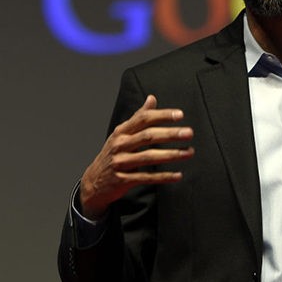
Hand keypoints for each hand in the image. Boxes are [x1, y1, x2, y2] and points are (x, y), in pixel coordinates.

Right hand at [79, 95, 193, 219]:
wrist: (93, 182)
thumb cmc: (113, 154)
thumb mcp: (121, 134)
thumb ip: (138, 117)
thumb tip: (152, 98)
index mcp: (121, 132)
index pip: (143, 119)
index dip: (161, 115)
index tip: (180, 115)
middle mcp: (119, 145)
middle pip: (148, 136)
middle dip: (170, 134)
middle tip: (189, 133)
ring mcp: (120, 163)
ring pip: (149, 157)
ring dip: (171, 155)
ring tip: (189, 152)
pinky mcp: (122, 181)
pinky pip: (146, 178)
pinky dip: (163, 177)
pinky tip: (178, 175)